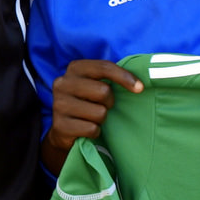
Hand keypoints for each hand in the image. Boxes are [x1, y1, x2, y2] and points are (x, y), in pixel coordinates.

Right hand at [41, 59, 142, 173]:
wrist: (64, 130)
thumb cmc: (87, 102)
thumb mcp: (94, 85)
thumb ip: (110, 78)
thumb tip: (140, 84)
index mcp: (74, 68)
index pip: (104, 67)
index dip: (124, 77)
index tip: (140, 88)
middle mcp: (63, 83)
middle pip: (103, 91)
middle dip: (109, 102)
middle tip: (103, 106)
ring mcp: (59, 104)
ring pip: (99, 113)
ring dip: (101, 119)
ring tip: (91, 118)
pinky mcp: (60, 125)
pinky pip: (91, 129)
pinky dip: (95, 132)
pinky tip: (86, 130)